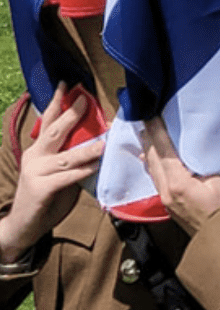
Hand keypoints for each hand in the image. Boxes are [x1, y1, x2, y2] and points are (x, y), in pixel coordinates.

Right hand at [0, 87, 103, 262]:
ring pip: (66, 156)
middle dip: (72, 114)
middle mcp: (34, 156)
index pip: (48, 121)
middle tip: (85, 99)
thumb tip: (100, 140)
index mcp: (38, 149)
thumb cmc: (47, 196)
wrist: (24, 225)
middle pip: (55, 132)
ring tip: (105, 141)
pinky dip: (83, 171)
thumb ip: (74, 157)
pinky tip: (95, 166)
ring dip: (88, 148)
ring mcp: (36, 172)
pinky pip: (67, 177)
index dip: (57, 102)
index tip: (67, 84)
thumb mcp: (61, 172)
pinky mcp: (41, 189)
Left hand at [141, 117, 219, 235]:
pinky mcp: (169, 203)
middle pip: (153, 159)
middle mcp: (166, 191)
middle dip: (148, 137)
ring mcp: (166, 199)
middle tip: (143, 119)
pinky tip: (149, 159)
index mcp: (178, 183)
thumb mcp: (218, 182)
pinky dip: (152, 163)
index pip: (164, 151)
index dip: (157, 132)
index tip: (151, 115)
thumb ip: (201, 167)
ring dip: (148, 149)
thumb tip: (192, 159)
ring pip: (151, 168)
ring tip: (144, 134)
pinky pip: (156, 178)